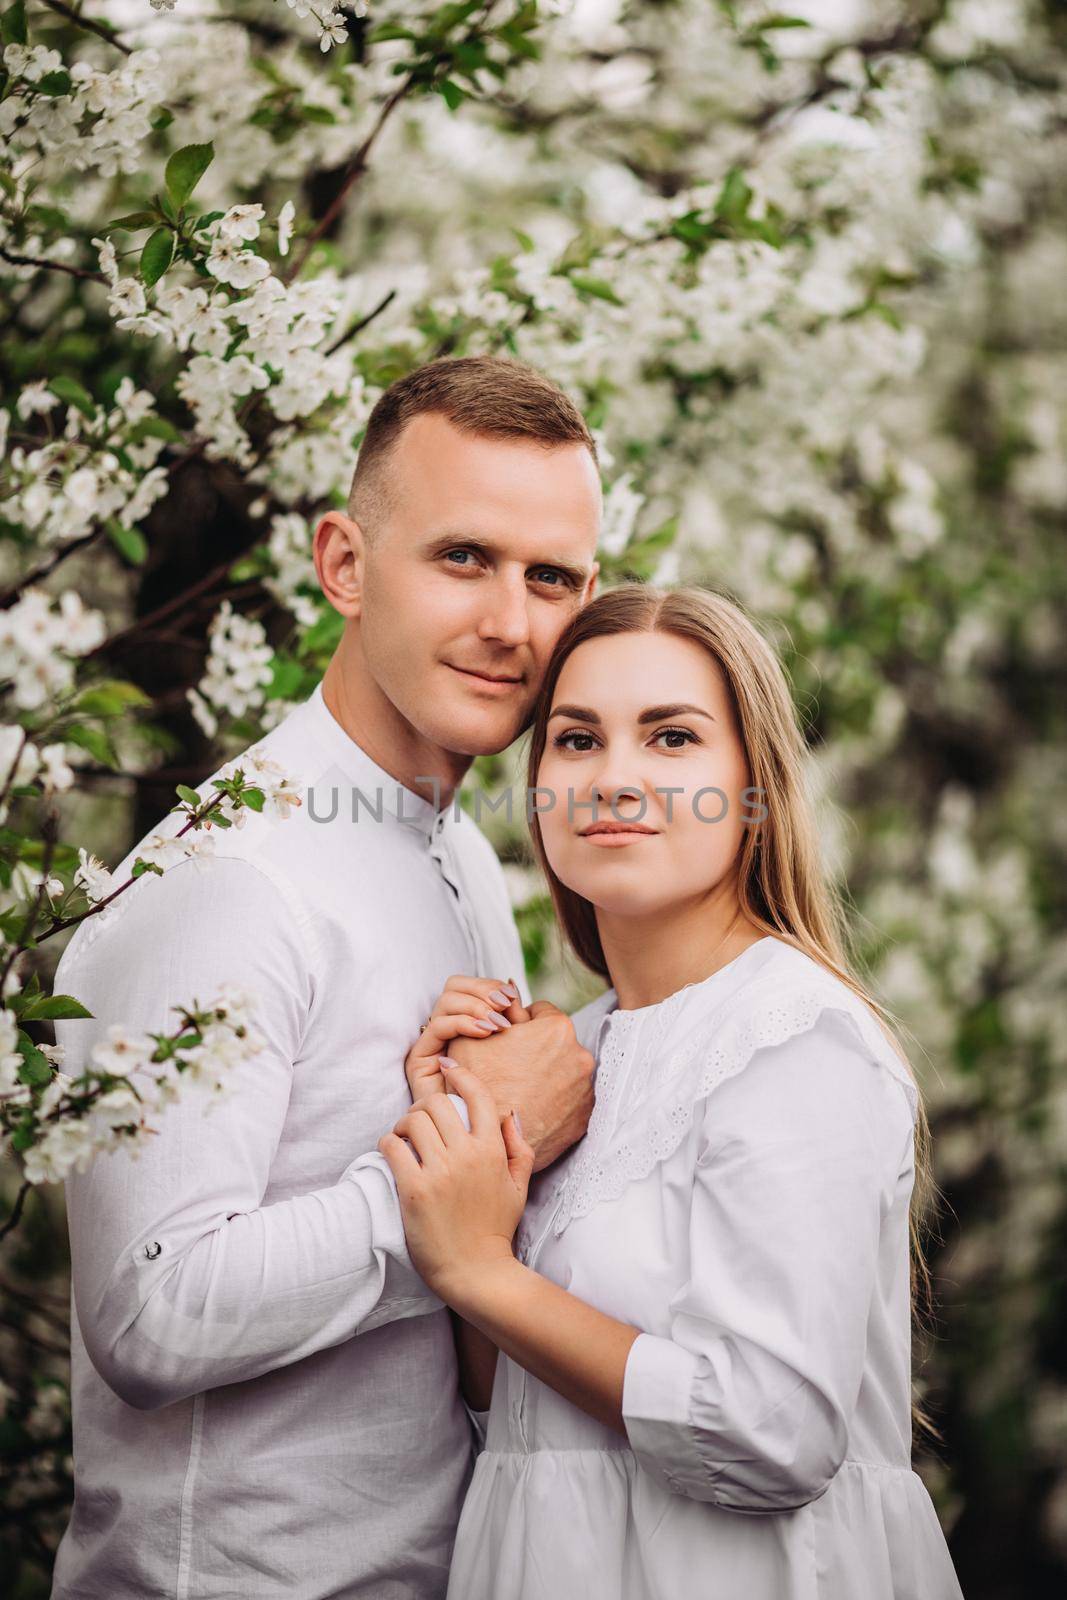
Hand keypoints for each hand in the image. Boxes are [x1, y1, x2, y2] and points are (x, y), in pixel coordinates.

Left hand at [378, 1064, 534, 1301]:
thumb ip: (519, 1147)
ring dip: (404, 1123)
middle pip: (437, 1103)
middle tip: (419, 1118)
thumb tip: (510, 1114)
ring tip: (405, 1137)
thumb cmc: (496, 1228)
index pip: (477, 1095)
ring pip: (413, 1120)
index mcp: (493, 1151)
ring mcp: (439, 1173)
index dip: (461, 1075)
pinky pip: (393, 1147)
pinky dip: (388, 1143)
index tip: (448, 1070)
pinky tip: (393, 1152)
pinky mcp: (414, 1190)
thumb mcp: (519, 1186)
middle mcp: (467, 1156)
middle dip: (424, 1104)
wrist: (476, 1271)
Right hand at [405, 974, 528, 1099]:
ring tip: (498, 1024)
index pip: (470, 986)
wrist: (488, 1140)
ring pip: (447, 999)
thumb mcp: (520, 1053)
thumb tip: (516, 991)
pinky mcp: (419, 1059)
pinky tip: (485, 1033)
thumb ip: (516, 1023)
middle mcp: (447, 1031)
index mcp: (468, 1024)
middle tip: (506, 1005)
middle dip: (484, 990)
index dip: (491, 985)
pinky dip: (463, 1022)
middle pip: (456, 985)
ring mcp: (433, 1044)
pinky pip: (439, 1026)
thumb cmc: (513, 1100)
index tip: (513, 998)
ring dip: (476, 1006)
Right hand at [445, 1001, 594, 1171]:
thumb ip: (496, 1009)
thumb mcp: (475, 1036)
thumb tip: (509, 993)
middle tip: (509, 1068)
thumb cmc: (480, 1086)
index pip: (540, 1011)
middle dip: (536, 1049)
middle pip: (555, 1041)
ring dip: (547, 1074)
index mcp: (557, 1028)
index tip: (506, 1039)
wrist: (493, 1142)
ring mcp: (585, 1088)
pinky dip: (554, 1100)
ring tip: (519, 1090)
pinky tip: (531, 1107)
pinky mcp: (584, 1115)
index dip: (519, 1024)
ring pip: (563, 1069)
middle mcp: (580, 1054)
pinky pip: (569, 1098)